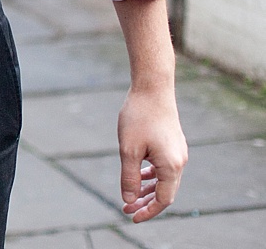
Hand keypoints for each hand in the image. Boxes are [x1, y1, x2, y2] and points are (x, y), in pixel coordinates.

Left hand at [117, 85, 187, 222]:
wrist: (152, 89)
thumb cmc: (138, 117)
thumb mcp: (128, 149)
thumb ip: (129, 177)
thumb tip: (128, 199)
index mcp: (171, 166)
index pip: (162, 200)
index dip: (147, 211)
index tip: (130, 216)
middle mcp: (180, 162)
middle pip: (165, 192)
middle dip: (145, 202)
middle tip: (126, 208)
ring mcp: (178, 153)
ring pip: (164, 180)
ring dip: (148, 189)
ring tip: (130, 196)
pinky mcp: (174, 145)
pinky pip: (164, 168)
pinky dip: (152, 175)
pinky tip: (139, 176)